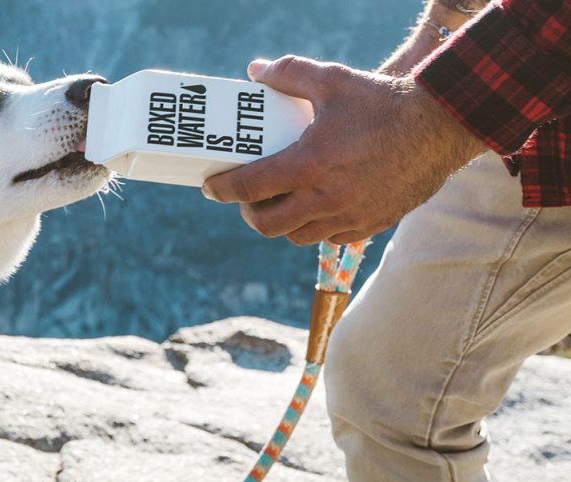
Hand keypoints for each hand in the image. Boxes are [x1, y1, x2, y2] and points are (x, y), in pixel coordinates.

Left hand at [202, 56, 485, 244]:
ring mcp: (349, 215)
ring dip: (281, 223)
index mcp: (310, 164)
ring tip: (280, 202)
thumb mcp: (333, 80)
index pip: (250, 188)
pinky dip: (314, 227)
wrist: (442, 126)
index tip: (211, 187)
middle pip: (267, 224)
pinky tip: (314, 207)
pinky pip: (329, 238)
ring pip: (297, 236)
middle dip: (249, 212)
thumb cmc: (384, 102)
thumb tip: (255, 71)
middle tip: (247, 197)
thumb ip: (289, 73)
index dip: (223, 189)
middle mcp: (326, 198)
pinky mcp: (370, 224)